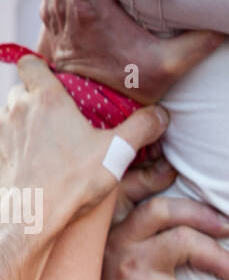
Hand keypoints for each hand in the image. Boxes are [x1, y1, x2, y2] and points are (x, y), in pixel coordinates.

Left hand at [1, 55, 166, 232]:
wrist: (33, 215)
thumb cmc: (72, 181)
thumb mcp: (117, 152)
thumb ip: (141, 128)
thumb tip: (161, 115)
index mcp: (47, 99)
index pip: (30, 64)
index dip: (41, 70)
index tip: (57, 84)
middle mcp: (19, 110)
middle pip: (22, 91)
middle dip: (37, 100)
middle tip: (61, 119)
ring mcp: (4, 133)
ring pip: (12, 116)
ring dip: (26, 124)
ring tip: (49, 144)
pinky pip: (7, 142)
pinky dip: (18, 147)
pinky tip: (35, 164)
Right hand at [97, 179, 228, 279]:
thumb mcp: (121, 270)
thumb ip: (142, 245)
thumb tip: (192, 228)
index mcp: (112, 233)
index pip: (132, 191)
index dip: (155, 176)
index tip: (179, 170)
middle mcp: (119, 243)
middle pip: (167, 211)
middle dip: (206, 215)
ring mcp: (132, 268)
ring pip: (186, 243)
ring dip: (222, 259)